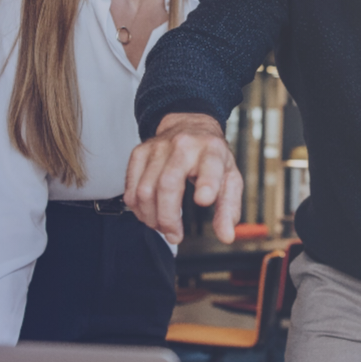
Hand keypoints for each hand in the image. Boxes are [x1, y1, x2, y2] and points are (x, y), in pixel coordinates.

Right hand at [124, 112, 242, 242]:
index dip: (207, 183)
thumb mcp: (229, 178)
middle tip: (175, 235)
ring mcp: (158, 148)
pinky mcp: (139, 152)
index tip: (204, 200)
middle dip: (168, 218)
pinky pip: (130, 188)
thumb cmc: (210, 155)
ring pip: (144, 190)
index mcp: (211, 150)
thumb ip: (229, 208)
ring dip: (151, 217)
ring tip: (162, 226)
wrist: (189, 126)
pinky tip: (149, 213)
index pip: (209, 165)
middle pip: (167, 185)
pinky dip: (137, 208)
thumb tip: (226, 235)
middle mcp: (183, 145)